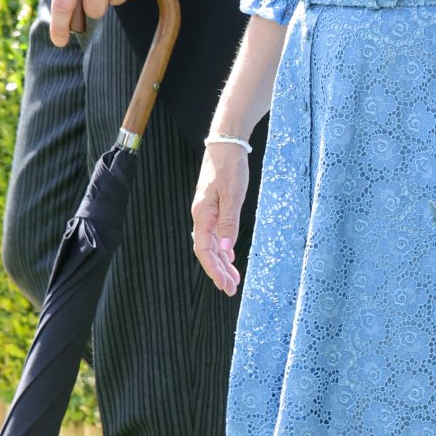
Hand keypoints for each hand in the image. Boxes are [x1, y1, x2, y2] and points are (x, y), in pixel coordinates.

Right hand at [191, 144, 248, 295]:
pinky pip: (216, 234)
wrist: (225, 146)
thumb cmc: (229, 168)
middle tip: (231, 289)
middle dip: (219, 272)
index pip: (204, 250)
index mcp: (203, 215)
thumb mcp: (233, 196)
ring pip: (212, 244)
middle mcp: (201, 216)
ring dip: (222, 262)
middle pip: (207, 251)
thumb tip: (226, 248)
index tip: (224, 285)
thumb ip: (229, 223)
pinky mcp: (213, 208)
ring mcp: (206, 212)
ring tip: (233, 278)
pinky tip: (230, 257)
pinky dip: (223, 248)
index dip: (213, 270)